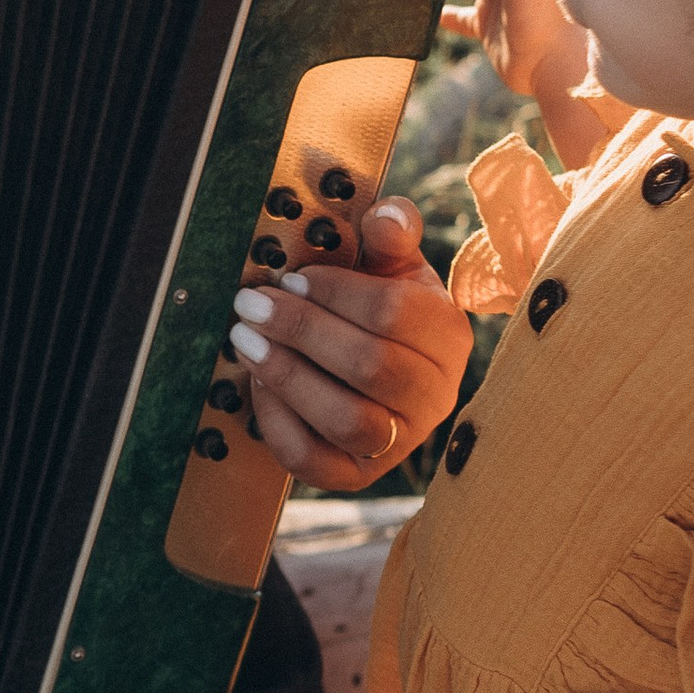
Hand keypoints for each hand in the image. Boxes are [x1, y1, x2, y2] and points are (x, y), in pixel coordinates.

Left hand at [227, 197, 469, 485]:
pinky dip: (279, 425)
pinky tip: (259, 385)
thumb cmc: (382, 306)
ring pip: (348, 421)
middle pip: (371, 367)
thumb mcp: (392, 264)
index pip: (395, 313)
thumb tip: (384, 218)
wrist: (376, 363)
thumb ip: (391, 233)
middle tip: (252, 304)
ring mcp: (400, 441)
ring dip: (288, 377)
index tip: (292, 276)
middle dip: (301, 331)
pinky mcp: (360, 474)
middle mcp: (435, 395)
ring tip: (246, 341)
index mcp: (447, 336)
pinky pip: (317, 463)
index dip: (335, 292)